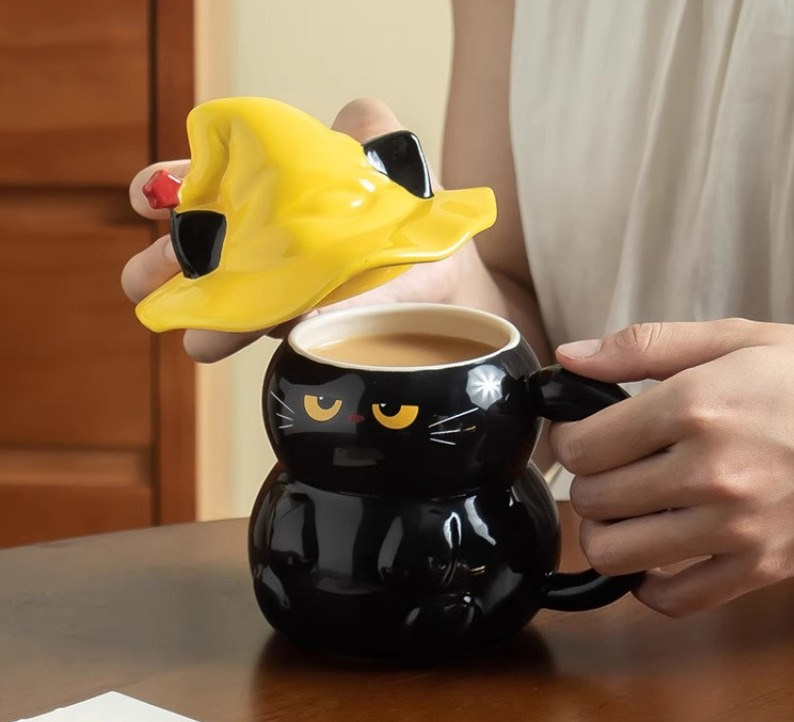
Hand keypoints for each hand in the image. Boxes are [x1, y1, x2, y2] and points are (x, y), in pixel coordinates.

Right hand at [121, 98, 471, 362]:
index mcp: (273, 200)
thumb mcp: (393, 160)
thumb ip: (366, 130)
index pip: (207, 189)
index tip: (148, 197)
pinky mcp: (315, 331)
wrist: (456, 287)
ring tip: (199, 336)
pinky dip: (266, 335)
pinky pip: (284, 333)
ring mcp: (287, 294)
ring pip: (232, 303)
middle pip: (202, 254)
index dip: (169, 189)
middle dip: (171, 262)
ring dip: (209, 314)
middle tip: (152, 276)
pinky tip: (251, 341)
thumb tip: (350, 119)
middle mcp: (270, 248)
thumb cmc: (415, 222)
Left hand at [550, 319, 793, 616]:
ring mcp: (737, 527)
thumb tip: (570, 357)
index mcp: (696, 407)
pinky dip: (650, 583)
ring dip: (608, 532)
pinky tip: (658, 552)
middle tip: (610, 469)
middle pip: (591, 500)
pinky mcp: (761, 567)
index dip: (567, 442)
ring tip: (628, 508)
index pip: (581, 448)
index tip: (580, 437)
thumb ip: (642, 347)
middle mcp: (712, 471)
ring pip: (614, 554)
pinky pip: (673, 600)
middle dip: (588, 482)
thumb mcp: (734, 340)